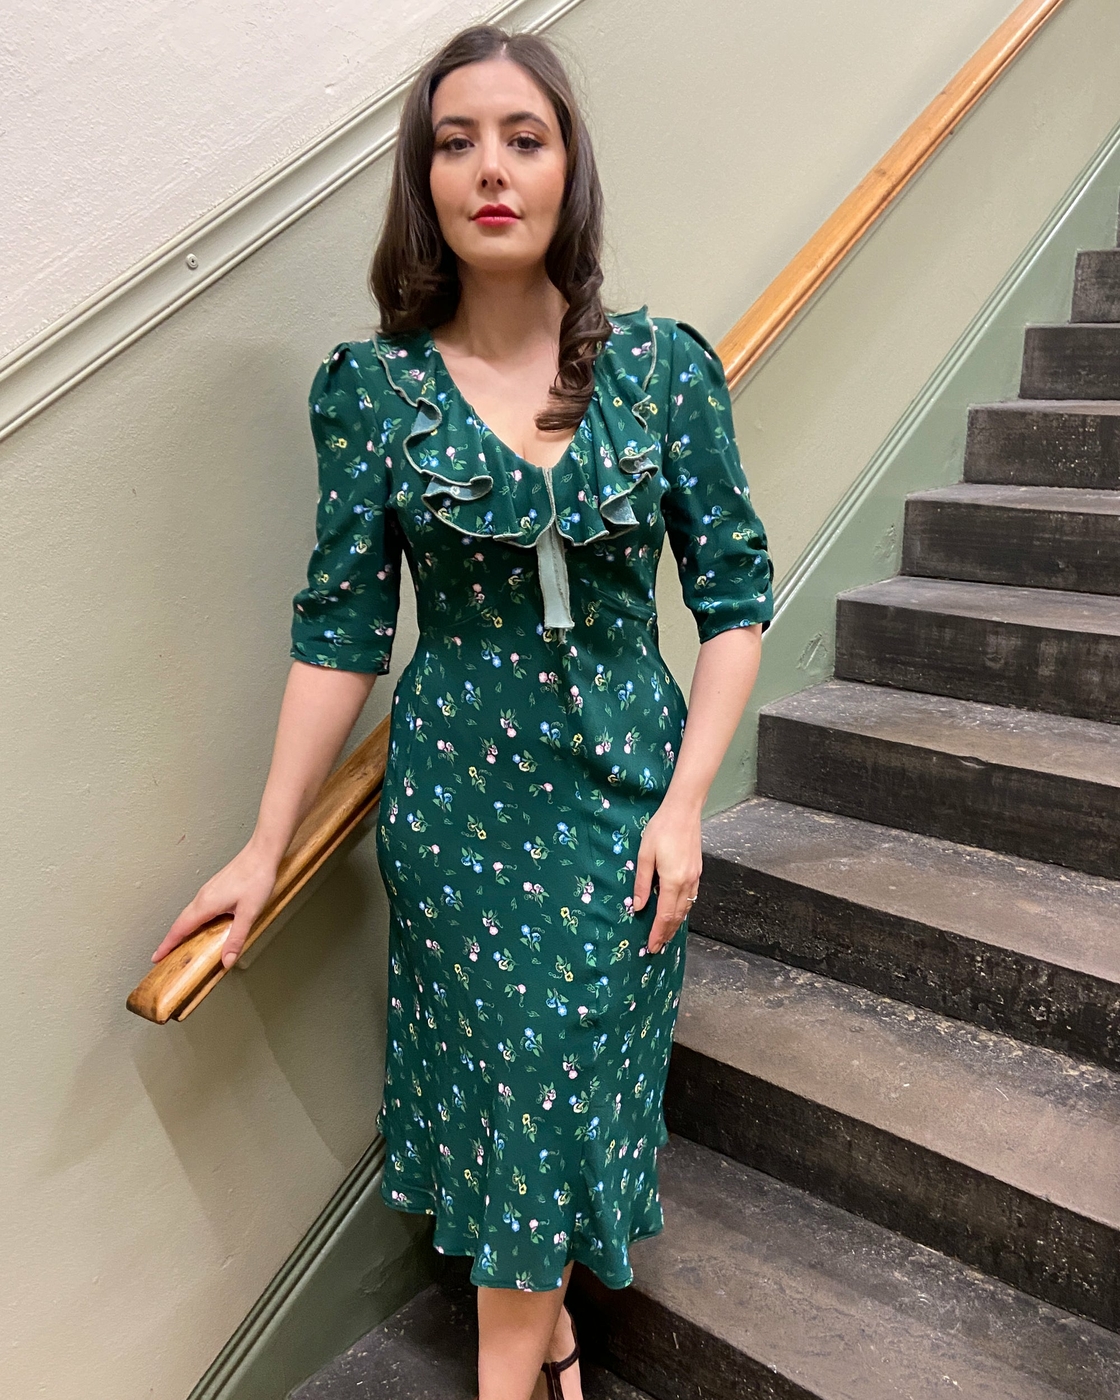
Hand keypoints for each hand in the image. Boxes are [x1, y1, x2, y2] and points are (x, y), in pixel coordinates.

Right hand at [151, 838, 281, 969]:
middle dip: (170, 939)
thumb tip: (227, 961)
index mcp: (206, 904)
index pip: (180, 929)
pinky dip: (191, 919)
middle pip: (180, 922)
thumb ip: (237, 938)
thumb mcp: (249, 913)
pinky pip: (197, 907)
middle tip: (163, 954)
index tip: (156, 957)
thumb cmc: (257, 878)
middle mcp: (203, 897)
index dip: (167, 945)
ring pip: (188, 913)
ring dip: (180, 929)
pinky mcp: (215, 887)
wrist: (262, 854)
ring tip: (178, 943)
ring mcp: (208, 890)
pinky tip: (200, 923)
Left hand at [632, 800, 702, 953]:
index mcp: (672, 880)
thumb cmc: (661, 829)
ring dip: (676, 923)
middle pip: (678, 915)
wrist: (683, 811)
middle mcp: (687, 882)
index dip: (658, 932)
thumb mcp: (644, 855)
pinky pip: (691, 897)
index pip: (665, 914)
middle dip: (667, 933)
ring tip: (666, 934)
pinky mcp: (697, 871)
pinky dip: (683, 909)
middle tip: (658, 946)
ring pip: (686, 907)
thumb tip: (638, 906)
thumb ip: (642, 883)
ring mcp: (695, 877)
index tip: (652, 945)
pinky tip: (677, 912)